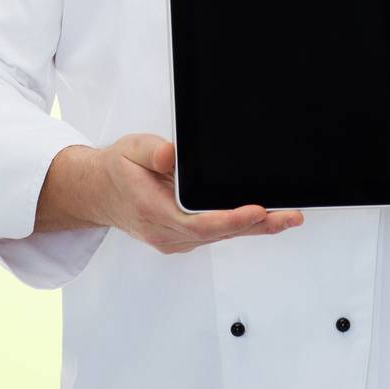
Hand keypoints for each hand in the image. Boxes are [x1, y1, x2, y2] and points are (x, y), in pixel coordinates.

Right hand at [97, 134, 303, 254]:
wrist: (99, 192)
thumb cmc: (118, 169)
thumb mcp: (131, 149)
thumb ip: (153, 151)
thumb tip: (172, 155)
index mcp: (152, 210)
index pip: (197, 222)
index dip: (230, 219)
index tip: (257, 210)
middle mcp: (165, 232)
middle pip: (217, 233)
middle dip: (257, 225)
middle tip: (290, 215)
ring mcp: (173, 239)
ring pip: (219, 236)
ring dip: (255, 228)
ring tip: (287, 217)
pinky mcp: (181, 238)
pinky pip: (214, 235)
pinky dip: (239, 227)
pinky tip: (262, 220)